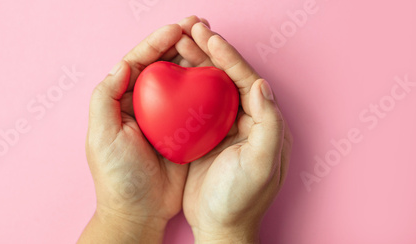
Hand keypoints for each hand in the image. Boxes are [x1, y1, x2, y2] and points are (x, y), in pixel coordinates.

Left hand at [79, 17, 207, 243]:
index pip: (138, 63)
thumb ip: (105, 98)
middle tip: (198, 25)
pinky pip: (196, 104)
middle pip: (161, 67)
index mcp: (121, 102)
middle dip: (178, 44)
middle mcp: (144, 105)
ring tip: (211, 42)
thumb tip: (122, 64)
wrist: (139, 212)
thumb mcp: (101, 136)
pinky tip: (218, 76)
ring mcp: (166, 118)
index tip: (176, 28)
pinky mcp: (184, 132)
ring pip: (181, 81)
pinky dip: (206, 88)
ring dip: (194, 60)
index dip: (155, 43)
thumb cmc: (117, 177)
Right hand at [175, 18, 292, 242]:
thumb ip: (267, 124)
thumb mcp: (260, 164)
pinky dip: (184, 85)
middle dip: (210, 52)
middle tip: (191, 29)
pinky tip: (170, 74)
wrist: (219, 226)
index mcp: (262, 122)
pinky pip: (194, 103)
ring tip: (179, 43)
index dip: (229, 57)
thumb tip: (262, 85)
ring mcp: (223, 126)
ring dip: (196, 63)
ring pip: (209, 86)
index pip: (246, 80)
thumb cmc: (241, 199)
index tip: (210, 38)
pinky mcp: (205, 136)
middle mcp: (245, 119)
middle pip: (227, 77)